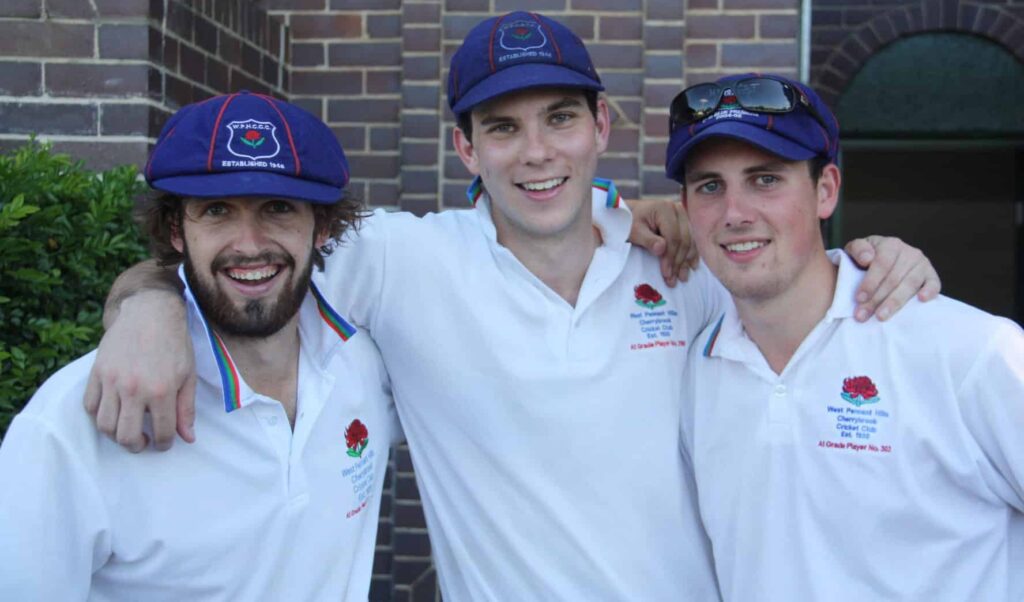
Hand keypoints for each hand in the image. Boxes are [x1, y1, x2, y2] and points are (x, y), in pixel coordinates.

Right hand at [83, 291, 196, 450]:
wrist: (150, 313)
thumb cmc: (174, 344)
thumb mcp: (188, 376)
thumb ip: (186, 409)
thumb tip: (187, 438)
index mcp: (161, 391)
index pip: (161, 432)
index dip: (163, 443)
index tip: (163, 442)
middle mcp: (134, 389)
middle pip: (126, 436)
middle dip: (136, 446)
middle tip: (143, 442)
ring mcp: (112, 381)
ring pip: (104, 425)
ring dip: (115, 435)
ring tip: (127, 430)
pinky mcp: (97, 372)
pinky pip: (90, 405)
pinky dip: (98, 415)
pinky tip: (113, 412)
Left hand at [626, 198, 698, 286]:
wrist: (628, 215)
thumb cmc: (628, 223)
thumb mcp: (634, 231)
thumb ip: (648, 240)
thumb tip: (662, 249)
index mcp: (664, 209)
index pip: (672, 237)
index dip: (670, 257)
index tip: (666, 274)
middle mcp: (677, 210)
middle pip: (683, 240)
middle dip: (678, 262)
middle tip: (673, 280)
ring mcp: (682, 216)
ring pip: (689, 241)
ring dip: (686, 261)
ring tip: (682, 277)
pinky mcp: (684, 223)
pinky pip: (691, 241)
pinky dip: (690, 255)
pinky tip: (691, 267)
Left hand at [845, 236, 940, 321]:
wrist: (879, 261)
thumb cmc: (864, 258)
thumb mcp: (855, 249)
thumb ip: (857, 250)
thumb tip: (867, 259)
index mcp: (890, 245)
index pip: (882, 264)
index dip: (870, 282)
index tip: (859, 298)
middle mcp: (909, 252)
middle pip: (893, 278)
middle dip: (876, 299)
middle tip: (863, 315)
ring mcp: (922, 264)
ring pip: (910, 284)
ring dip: (895, 302)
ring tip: (881, 316)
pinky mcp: (931, 276)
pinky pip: (934, 283)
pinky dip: (930, 291)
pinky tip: (922, 300)